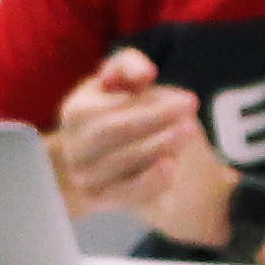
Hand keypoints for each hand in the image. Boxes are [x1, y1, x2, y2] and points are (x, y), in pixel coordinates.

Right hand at [47, 49, 204, 221]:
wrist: (129, 156)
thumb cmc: (128, 110)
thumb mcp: (126, 80)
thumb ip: (129, 65)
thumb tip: (144, 74)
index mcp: (74, 111)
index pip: (111, 108)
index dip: (150, 105)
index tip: (188, 101)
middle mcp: (72, 145)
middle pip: (114, 132)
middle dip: (155, 122)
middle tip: (191, 118)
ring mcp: (84, 175)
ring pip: (123, 162)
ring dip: (159, 146)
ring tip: (188, 134)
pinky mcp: (99, 199)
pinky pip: (126, 193)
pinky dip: (150, 180)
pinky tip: (170, 166)